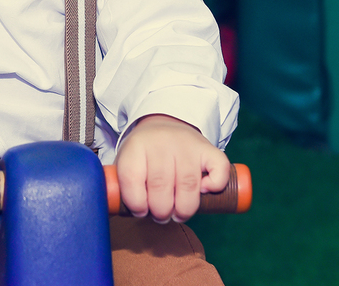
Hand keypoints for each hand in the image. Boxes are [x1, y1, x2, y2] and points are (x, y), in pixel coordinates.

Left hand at [113, 114, 230, 222]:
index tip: (141, 211)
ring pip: (188, 184)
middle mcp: (161, 142)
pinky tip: (204, 191)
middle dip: (161, 211)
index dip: (136, 203)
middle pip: (161, 185)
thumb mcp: (127, 160)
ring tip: (178, 214)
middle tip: (161, 216)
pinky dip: (214, 185)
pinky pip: (218, 169)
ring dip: (184, 209)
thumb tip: (119, 214)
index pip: (132, 178)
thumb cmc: (145, 153)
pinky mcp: (209, 148)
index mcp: (136, 146)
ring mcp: (187, 144)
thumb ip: (122, 185)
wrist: (166, 122)